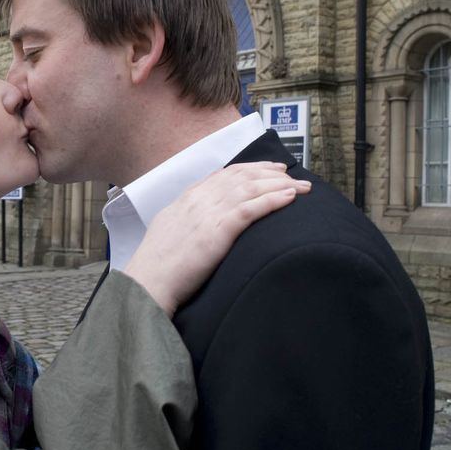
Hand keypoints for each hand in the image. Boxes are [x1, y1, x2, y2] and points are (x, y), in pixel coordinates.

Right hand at [123, 162, 310, 315]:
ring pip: (250, 188)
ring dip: (280, 185)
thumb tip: (201, 219)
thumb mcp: (169, 229)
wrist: (149, 280)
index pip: (225, 174)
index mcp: (188, 198)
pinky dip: (272, 200)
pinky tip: (289, 198)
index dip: (251, 169)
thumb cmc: (157, 264)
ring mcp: (208, 213)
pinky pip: (251, 209)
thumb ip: (187, 218)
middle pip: (242, 176)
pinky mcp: (218, 230)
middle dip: (271, 174)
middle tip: (292, 176)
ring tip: (301, 187)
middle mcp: (199, 199)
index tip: (270, 169)